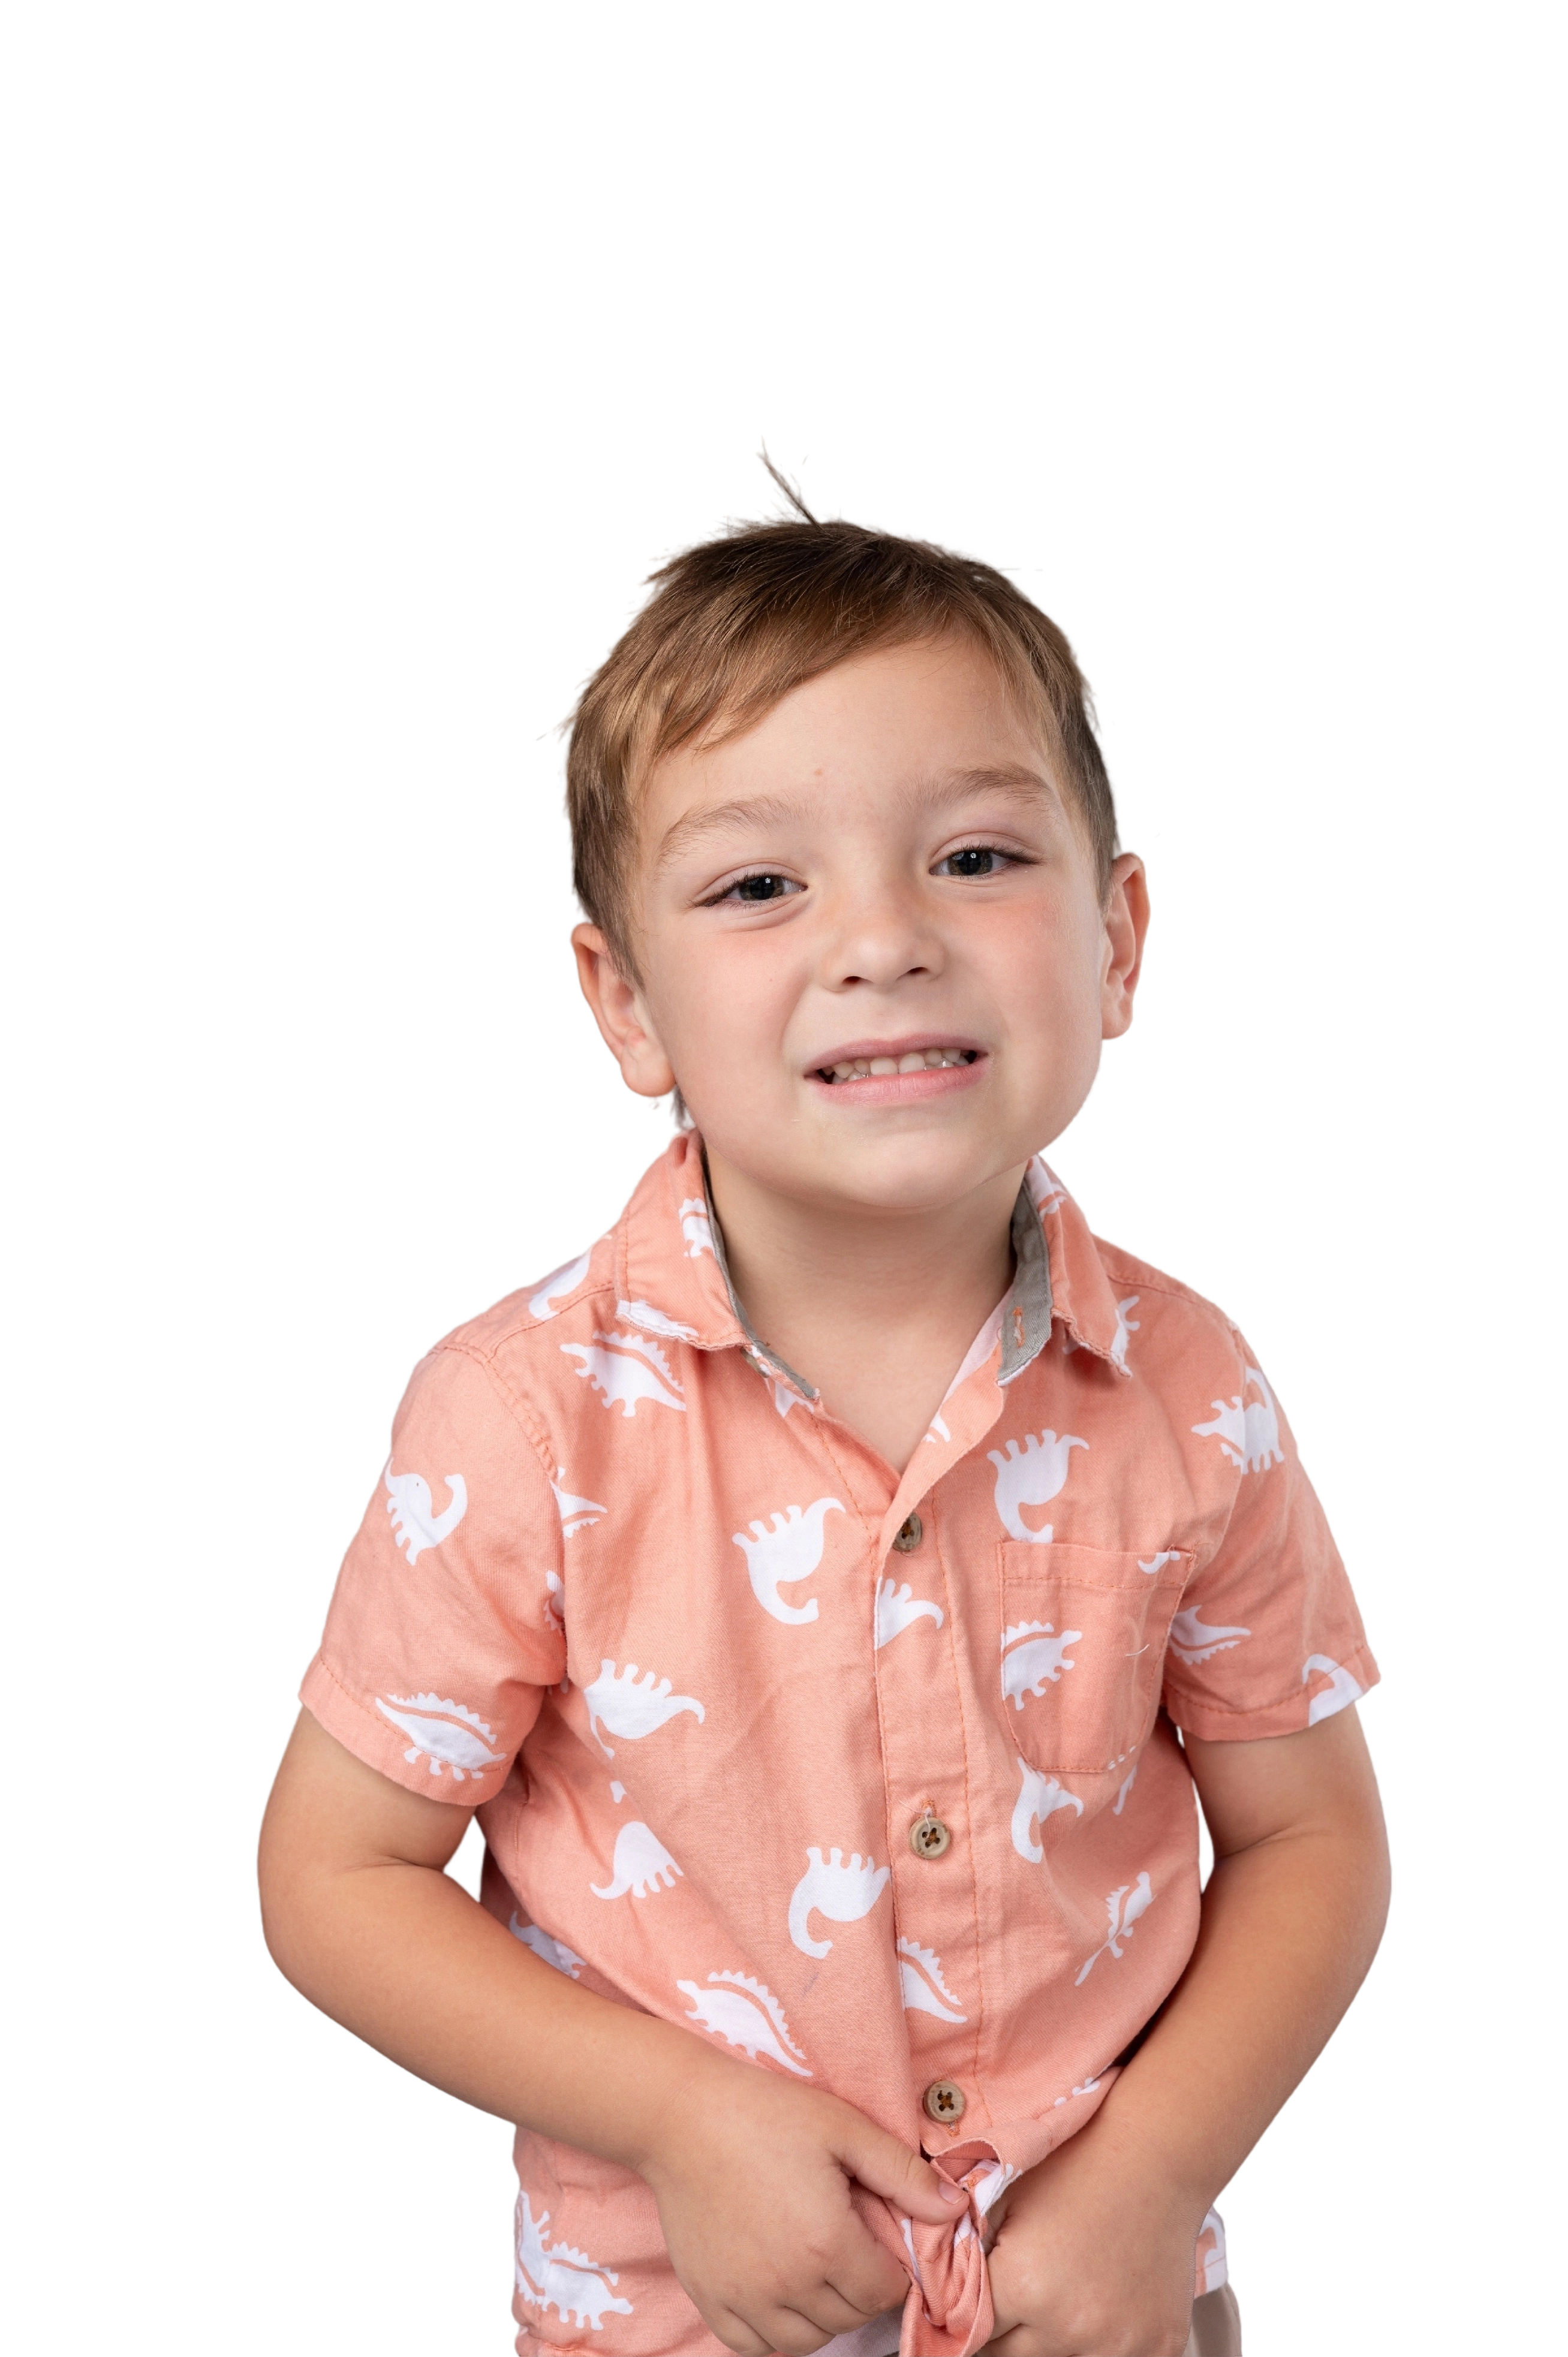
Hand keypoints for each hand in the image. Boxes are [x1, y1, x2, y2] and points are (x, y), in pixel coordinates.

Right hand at [636, 2055, 964, 2354]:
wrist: (683, 2116)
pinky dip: (773, 2330)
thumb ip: (903, 2175)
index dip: (892, 2265)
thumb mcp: (844, 2128)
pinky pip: (753, 2346)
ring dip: (822, 2313)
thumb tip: (956, 2210)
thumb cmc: (766, 2114)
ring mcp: (743, 2297)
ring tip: (816, 2265)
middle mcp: (786, 2284)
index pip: (885, 2291)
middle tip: (848, 2243)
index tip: (877, 2235)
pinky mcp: (710, 2298)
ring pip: (805, 2340)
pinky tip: (777, 2290)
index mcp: (826, 2244)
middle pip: (849, 2318)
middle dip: (861, 2287)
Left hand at [982, 2123, 1205, 2356]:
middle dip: (1008, 2333)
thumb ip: (969, 2255)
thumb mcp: (1003, 2199)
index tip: (975, 2307)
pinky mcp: (1160, 2347)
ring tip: (1060, 2298)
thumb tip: (941, 2300)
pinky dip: (1102, 2346)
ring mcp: (1120, 2344)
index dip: (970, 2314)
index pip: (974, 2332)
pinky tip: (1103, 2310)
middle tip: (1020, 2298)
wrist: (1155, 2156)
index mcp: (1026, 2286)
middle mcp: (1071, 2326)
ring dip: (1053, 2342)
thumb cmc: (1077, 2167)